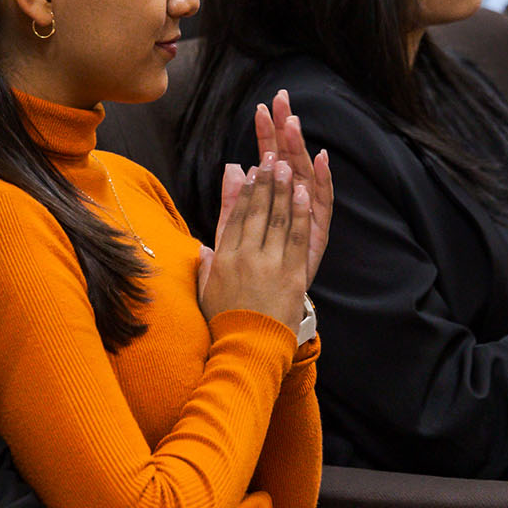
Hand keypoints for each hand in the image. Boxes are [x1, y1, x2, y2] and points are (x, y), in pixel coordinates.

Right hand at [198, 155, 311, 331]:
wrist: (248, 349)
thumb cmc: (226, 321)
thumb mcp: (207, 289)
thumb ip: (205, 263)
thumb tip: (204, 243)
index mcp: (224, 258)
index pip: (236, 216)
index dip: (245, 191)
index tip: (250, 171)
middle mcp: (246, 257)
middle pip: (257, 211)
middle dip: (265, 181)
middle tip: (270, 158)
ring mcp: (270, 265)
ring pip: (277, 219)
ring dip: (283, 189)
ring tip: (286, 166)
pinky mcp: (292, 276)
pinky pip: (297, 238)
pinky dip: (300, 214)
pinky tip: (303, 194)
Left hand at [251, 89, 333, 278]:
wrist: (260, 319)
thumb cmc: (245, 275)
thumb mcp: (232, 234)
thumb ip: (234, 201)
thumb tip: (234, 167)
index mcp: (273, 200)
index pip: (269, 158)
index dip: (265, 134)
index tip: (260, 108)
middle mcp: (294, 203)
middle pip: (290, 159)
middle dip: (285, 130)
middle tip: (282, 100)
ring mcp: (306, 217)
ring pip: (305, 175)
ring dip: (300, 148)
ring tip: (294, 123)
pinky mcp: (317, 234)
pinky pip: (322, 204)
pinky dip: (323, 181)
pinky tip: (322, 160)